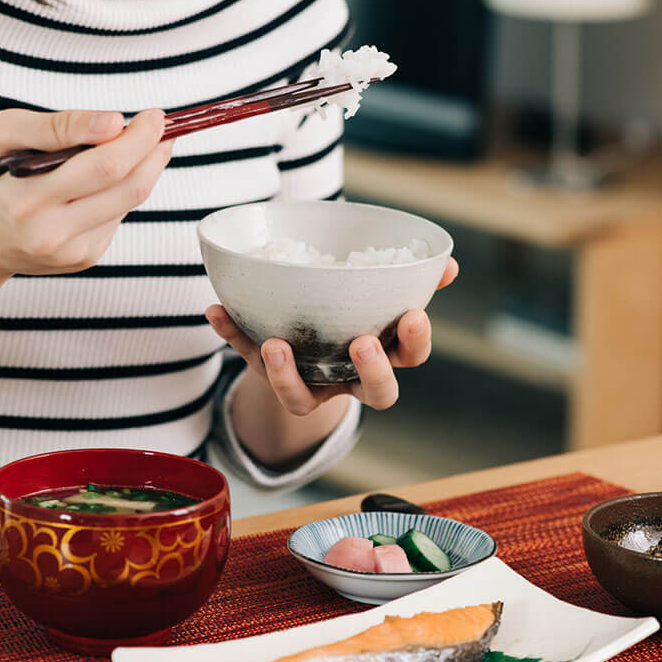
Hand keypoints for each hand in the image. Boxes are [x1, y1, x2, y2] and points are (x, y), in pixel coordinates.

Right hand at [0, 108, 171, 286]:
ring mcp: (71, 250)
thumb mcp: (5, 134)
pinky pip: (117, 217)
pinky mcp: (84, 257)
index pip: (102, 166)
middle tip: (161, 126)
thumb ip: (59, 126)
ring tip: (147, 144)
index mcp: (26, 198)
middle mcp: (51, 231)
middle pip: (126, 187)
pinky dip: (121, 191)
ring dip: (146, 169)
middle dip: (152, 151)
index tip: (154, 116)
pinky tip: (109, 179)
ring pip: (128, 202)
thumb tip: (114, 122)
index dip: (137, 139)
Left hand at [206, 257, 458, 415]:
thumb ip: (410, 281)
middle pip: (376, 394)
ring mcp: (308, 384)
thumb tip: (446, 262)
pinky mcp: (269, 376)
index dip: (414, 343)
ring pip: (301, 399)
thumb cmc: (353, 318)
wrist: (309, 351)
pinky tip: (216, 309)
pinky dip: (232, 335)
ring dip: (286, 375)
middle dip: (372, 371)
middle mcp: (349, 380)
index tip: (412, 315)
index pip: (410, 359)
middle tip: (361, 343)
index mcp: (383, 356)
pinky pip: (248, 359)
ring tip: (275, 344)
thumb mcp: (380, 300)